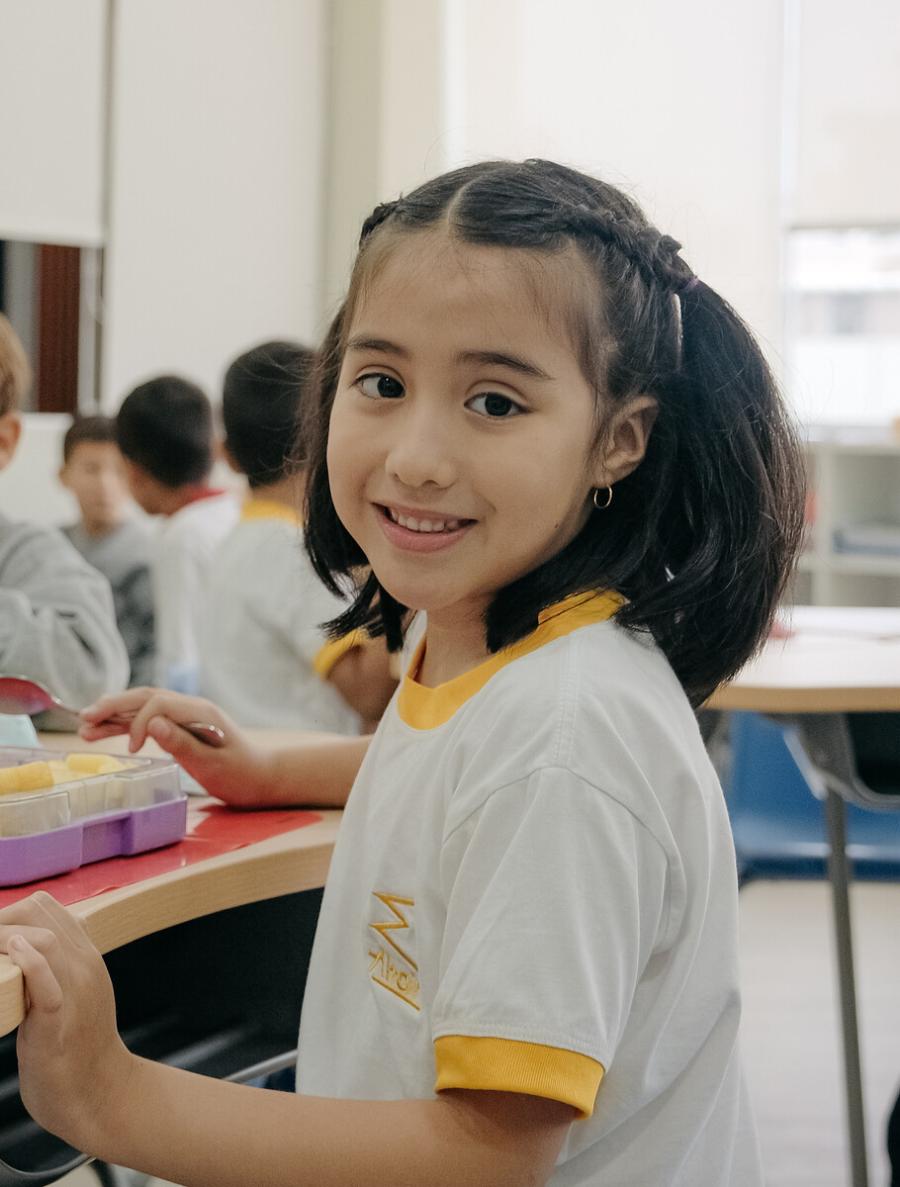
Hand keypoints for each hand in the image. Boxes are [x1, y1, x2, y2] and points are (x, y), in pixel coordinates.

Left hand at [0, 892, 135, 1149]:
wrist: (98, 1093)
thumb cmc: (74, 1046)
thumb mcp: (72, 993)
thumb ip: (54, 966)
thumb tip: (22, 945)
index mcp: (86, 956)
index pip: (48, 908)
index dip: (12, 915)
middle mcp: (84, 966)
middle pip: (41, 912)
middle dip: (3, 922)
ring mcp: (75, 992)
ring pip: (45, 940)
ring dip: (5, 940)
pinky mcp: (58, 1023)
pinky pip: (46, 983)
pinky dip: (28, 964)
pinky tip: (11, 959)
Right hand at [80, 689, 270, 805]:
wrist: (262, 777)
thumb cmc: (241, 774)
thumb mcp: (212, 763)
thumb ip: (182, 743)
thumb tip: (151, 724)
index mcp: (200, 712)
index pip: (158, 704)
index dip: (138, 723)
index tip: (131, 750)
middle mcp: (191, 708)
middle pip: (145, 698)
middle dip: (113, 706)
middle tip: (84, 719)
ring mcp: (185, 716)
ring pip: (143, 708)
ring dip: (114, 715)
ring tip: (84, 727)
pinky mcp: (181, 728)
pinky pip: (149, 720)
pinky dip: (126, 725)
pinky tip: (104, 731)